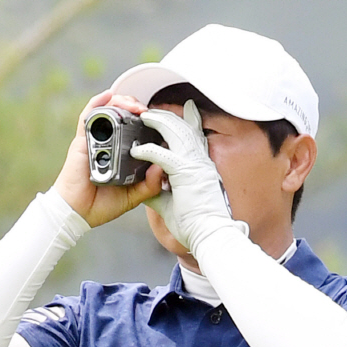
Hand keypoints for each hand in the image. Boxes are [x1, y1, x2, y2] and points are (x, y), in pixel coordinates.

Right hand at [53, 91, 163, 227]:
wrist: (77, 212)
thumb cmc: (101, 205)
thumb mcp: (132, 197)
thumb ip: (148, 185)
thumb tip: (161, 168)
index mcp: (120, 154)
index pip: (134, 131)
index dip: (146, 122)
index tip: (159, 121)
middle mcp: (107, 144)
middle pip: (122, 116)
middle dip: (136, 108)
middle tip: (147, 112)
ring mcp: (94, 141)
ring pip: (108, 112)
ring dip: (122, 103)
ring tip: (134, 105)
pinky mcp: (82, 141)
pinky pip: (88, 116)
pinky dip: (97, 103)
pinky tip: (108, 95)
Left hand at [130, 100, 247, 255]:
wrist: (210, 235)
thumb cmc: (196, 225)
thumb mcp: (174, 204)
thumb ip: (159, 192)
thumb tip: (146, 188)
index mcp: (202, 167)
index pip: (197, 137)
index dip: (191, 121)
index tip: (187, 110)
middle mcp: (201, 162)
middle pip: (184, 128)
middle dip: (167, 117)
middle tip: (150, 111)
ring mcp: (195, 165)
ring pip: (176, 133)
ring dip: (158, 123)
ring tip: (142, 119)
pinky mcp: (186, 174)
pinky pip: (163, 156)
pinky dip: (148, 151)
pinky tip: (137, 150)